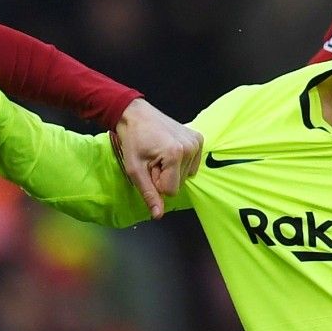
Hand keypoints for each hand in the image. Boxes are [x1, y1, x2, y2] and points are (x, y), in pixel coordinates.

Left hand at [111, 100, 201, 217]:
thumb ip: (148, 193)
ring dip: (171, 169)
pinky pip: (192, 164)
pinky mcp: (199, 138)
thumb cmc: (132, 140)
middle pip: (180, 182)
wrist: (136, 114)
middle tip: (153, 159)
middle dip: (165, 176)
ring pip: (186, 175)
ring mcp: (196, 142)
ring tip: (159, 153)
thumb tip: (158, 215)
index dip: (157, 183)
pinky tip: (169, 149)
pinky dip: (180, 161)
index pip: (171, 190)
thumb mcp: (135, 170)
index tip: (149, 167)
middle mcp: (190, 147)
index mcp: (175, 154)